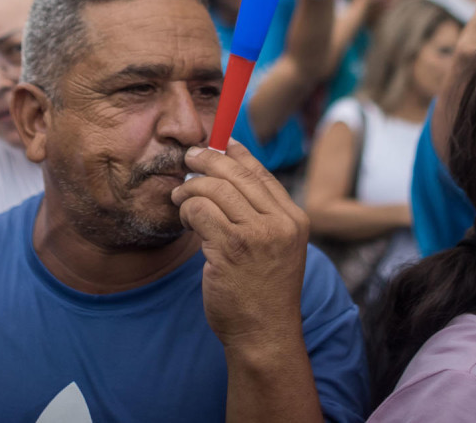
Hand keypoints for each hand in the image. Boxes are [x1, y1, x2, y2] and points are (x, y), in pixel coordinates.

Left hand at [173, 141, 309, 348]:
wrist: (265, 335)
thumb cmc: (264, 292)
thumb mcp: (277, 248)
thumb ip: (262, 216)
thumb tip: (229, 177)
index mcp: (294, 219)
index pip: (261, 173)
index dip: (237, 153)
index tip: (219, 142)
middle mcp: (280, 223)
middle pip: (237, 175)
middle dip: (207, 161)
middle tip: (189, 158)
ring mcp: (257, 236)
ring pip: (215, 190)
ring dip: (191, 189)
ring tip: (181, 197)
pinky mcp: (231, 249)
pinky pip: (200, 212)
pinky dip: (187, 210)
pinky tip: (184, 219)